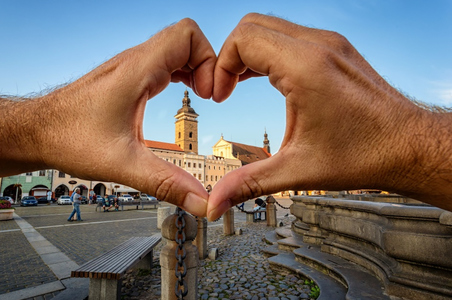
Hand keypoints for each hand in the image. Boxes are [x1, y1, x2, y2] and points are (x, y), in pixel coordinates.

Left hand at [36, 19, 215, 215]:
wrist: (36, 131)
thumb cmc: (69, 140)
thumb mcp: (124, 165)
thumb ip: (167, 183)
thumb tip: (202, 203)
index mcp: (137, 71)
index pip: (187, 34)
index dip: (208, 59)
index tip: (208, 96)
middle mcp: (135, 61)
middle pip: (187, 39)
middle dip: (207, 65)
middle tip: (210, 98)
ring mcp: (130, 66)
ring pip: (176, 47)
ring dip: (195, 68)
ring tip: (200, 98)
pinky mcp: (127, 75)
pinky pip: (164, 60)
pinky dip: (181, 72)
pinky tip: (177, 97)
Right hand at [207, 13, 451, 219]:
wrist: (408, 146)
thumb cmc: (363, 155)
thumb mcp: (298, 170)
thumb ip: (249, 183)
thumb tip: (215, 204)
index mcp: (306, 67)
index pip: (243, 39)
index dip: (220, 67)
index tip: (221, 97)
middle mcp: (318, 46)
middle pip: (251, 26)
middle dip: (229, 57)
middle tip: (226, 90)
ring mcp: (329, 43)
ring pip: (270, 27)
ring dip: (248, 53)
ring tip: (239, 85)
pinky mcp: (335, 48)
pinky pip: (289, 35)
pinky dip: (269, 52)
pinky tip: (266, 80)